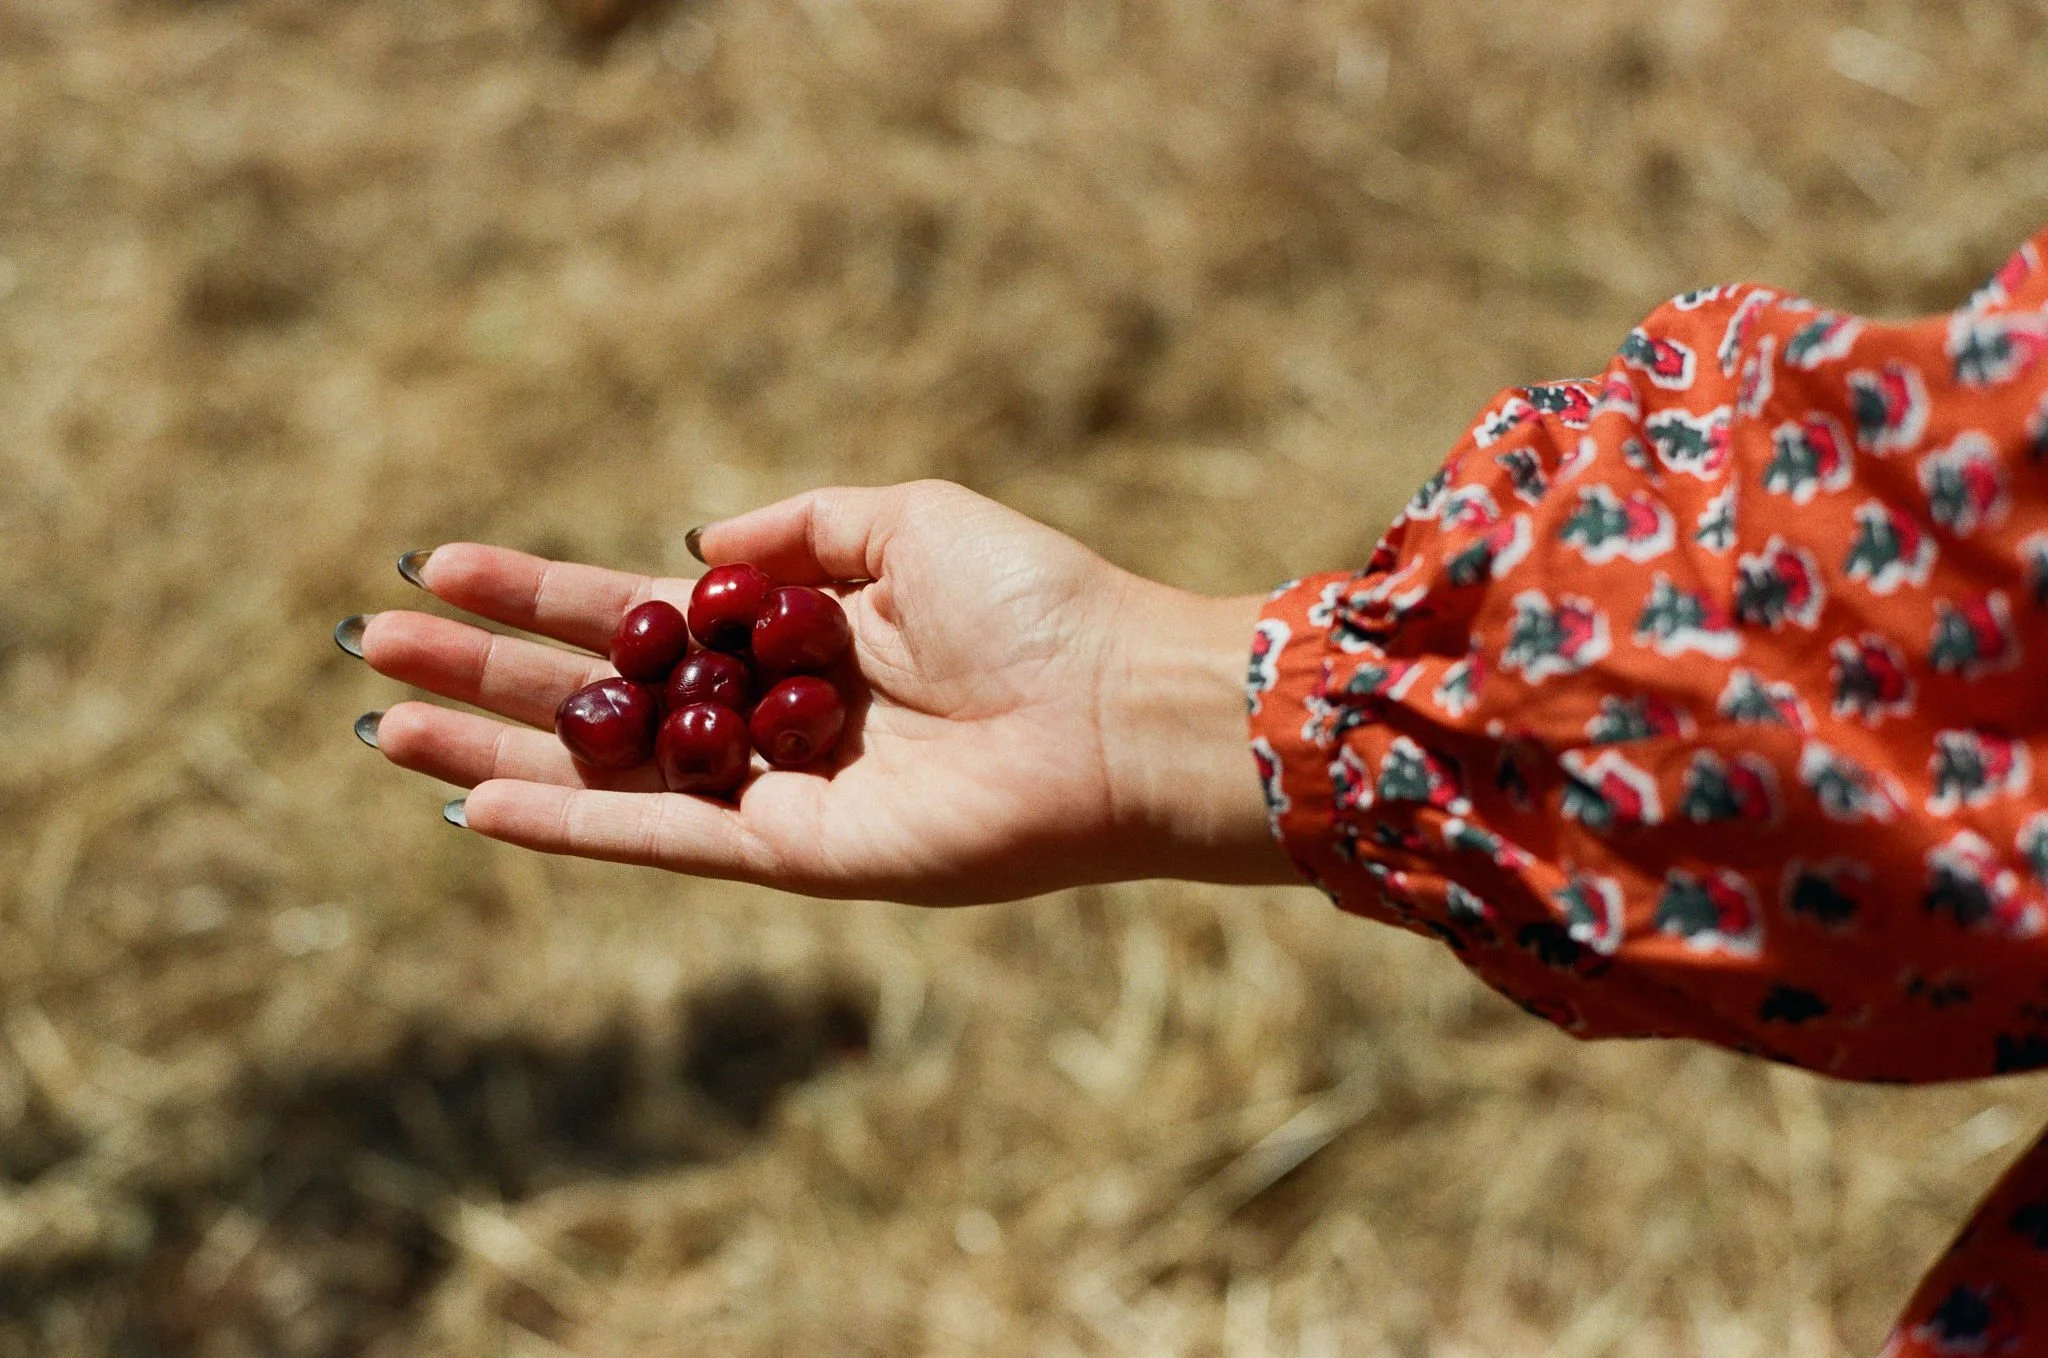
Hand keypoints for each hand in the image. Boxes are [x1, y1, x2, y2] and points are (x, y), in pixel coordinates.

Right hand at [353, 480, 1294, 903]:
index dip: (538, 592)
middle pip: (600, 692)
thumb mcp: (906, 521)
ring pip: (609, 768)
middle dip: (487, 667)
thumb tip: (684, 548)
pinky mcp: (796, 853)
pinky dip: (573, 822)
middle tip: (373, 641)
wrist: (1117, 707)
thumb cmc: (1035, 601)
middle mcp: (770, 716)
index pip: (637, 615)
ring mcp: (775, 790)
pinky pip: (664, 839)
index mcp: (793, 636)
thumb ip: (793, 530)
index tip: (438, 565)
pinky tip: (479, 799)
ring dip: (495, 745)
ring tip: (389, 716)